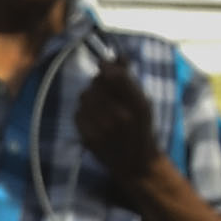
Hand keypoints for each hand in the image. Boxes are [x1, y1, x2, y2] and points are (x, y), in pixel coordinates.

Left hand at [73, 54, 159, 186]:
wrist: (136, 164)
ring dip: (90, 98)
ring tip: (102, 107)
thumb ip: (129, 80)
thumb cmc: (141, 129)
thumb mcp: (143, 103)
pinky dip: (83, 112)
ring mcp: (102, 129)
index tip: (103, 65)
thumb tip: (118, 55)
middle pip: (96, 84)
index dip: (107, 67)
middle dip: (98, 83)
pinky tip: (95, 120)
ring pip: (85, 97)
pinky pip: (78, 113)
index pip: (114, 76)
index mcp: (138, 105)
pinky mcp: (89, 137)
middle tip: (106, 90)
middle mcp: (120, 117)